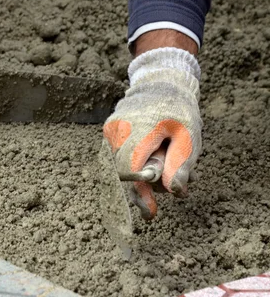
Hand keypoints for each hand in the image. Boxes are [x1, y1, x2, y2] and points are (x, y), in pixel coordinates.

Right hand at [103, 47, 202, 219]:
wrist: (159, 83)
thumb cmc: (178, 110)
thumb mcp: (189, 136)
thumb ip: (181, 163)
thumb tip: (175, 191)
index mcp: (140, 128)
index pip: (131, 168)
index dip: (139, 192)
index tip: (150, 213)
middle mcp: (118, 130)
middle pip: (123, 173)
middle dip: (141, 191)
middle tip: (156, 205)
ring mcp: (109, 132)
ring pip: (119, 167)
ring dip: (139, 179)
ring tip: (158, 178)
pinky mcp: (107, 134)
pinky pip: (117, 158)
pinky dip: (133, 166)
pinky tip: (148, 163)